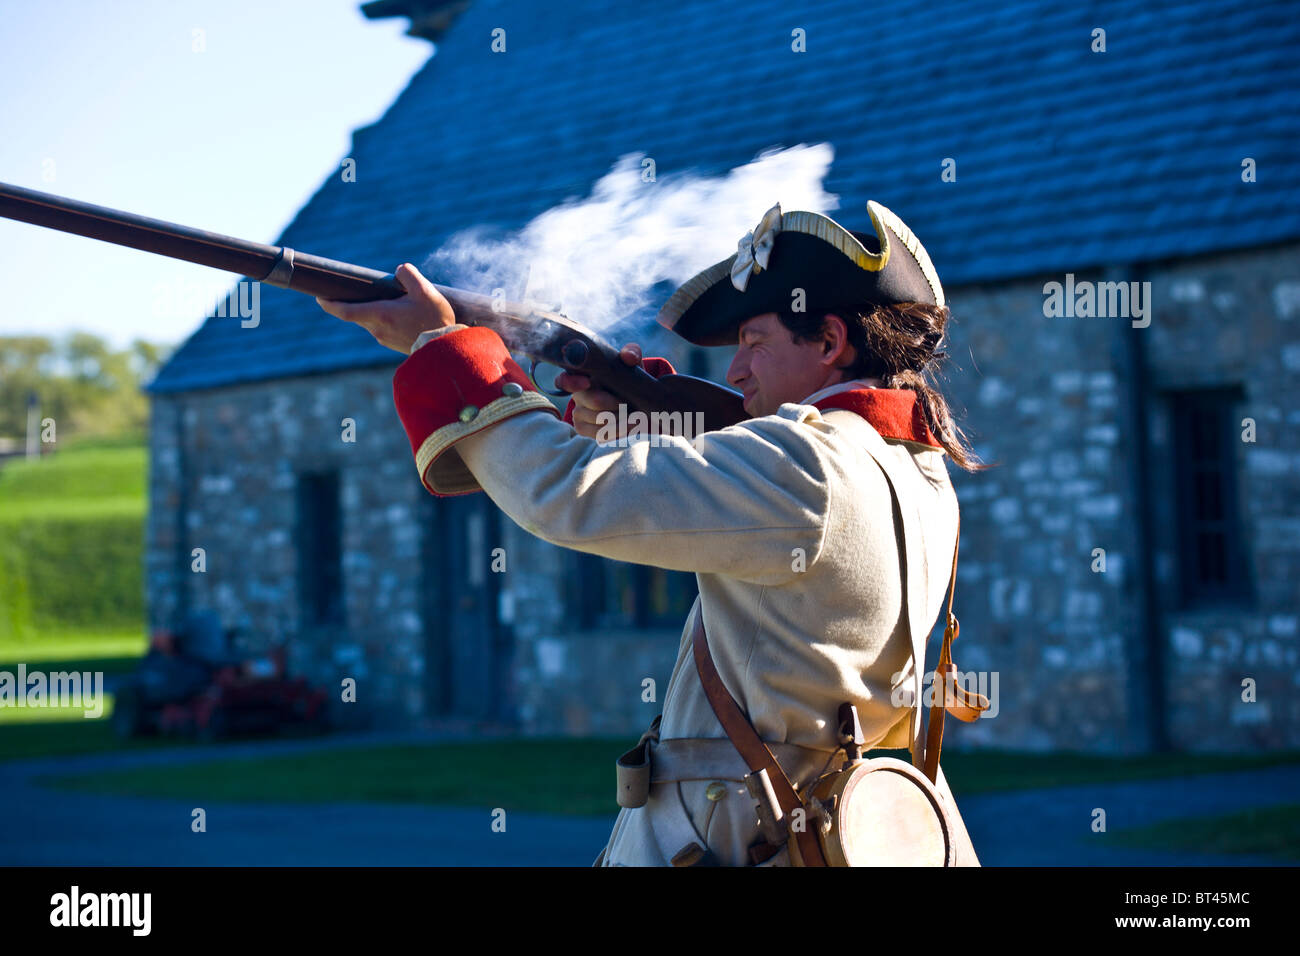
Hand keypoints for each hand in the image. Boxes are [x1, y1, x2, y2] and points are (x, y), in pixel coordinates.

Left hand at [314, 263, 455, 353]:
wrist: (446, 349)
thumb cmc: (436, 319)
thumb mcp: (426, 290)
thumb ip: (408, 274)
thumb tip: (398, 271)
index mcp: (380, 314)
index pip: (344, 311)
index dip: (329, 304)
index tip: (319, 296)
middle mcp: (377, 329)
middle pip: (355, 314)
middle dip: (350, 302)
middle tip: (350, 289)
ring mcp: (384, 339)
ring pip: (369, 321)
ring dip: (371, 310)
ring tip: (385, 299)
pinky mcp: (393, 344)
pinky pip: (380, 328)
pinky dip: (382, 319)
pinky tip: (397, 313)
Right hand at [556, 343, 643, 439]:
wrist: (635, 402)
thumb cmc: (627, 378)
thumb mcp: (631, 364)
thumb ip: (631, 354)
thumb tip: (628, 356)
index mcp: (582, 375)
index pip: (564, 380)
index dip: (572, 382)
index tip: (588, 381)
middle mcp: (577, 394)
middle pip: (593, 402)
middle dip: (616, 403)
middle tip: (628, 402)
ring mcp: (579, 413)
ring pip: (600, 420)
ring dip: (621, 418)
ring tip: (635, 415)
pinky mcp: (584, 429)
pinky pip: (600, 434)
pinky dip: (618, 431)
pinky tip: (630, 426)